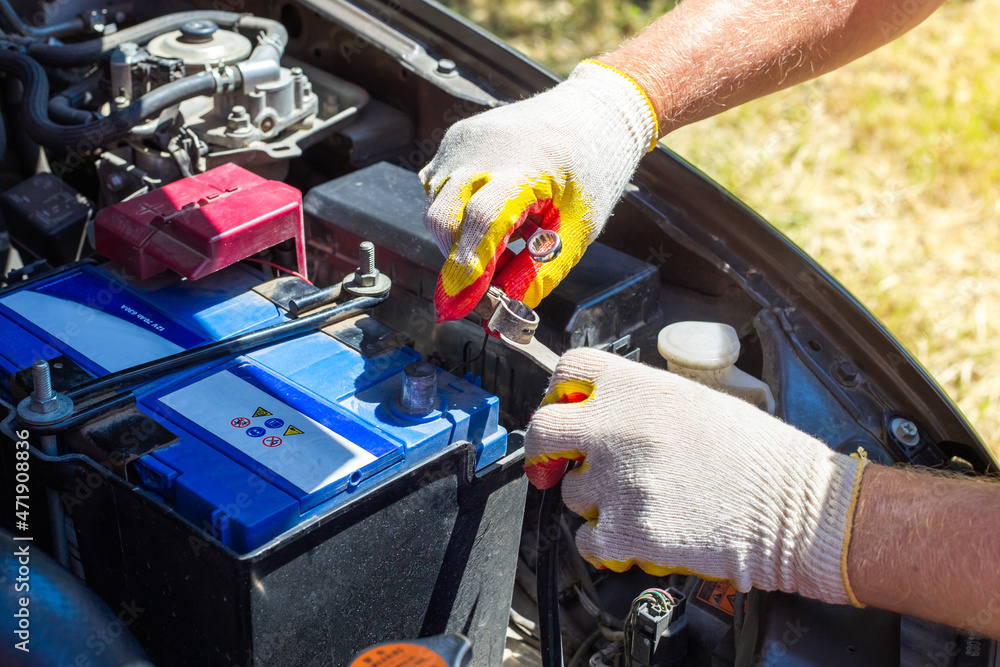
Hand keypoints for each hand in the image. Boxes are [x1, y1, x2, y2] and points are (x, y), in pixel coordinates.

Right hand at [420, 60, 657, 321]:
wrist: (594, 110)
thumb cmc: (592, 169)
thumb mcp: (577, 230)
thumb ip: (538, 273)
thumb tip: (504, 315)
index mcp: (526, 168)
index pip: (482, 222)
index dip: (466, 269)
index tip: (455, 308)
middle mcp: (485, 149)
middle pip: (442, 217)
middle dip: (455, 259)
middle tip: (487, 279)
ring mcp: (465, 141)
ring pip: (436, 204)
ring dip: (458, 236)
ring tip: (508, 235)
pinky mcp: (456, 138)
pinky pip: (438, 186)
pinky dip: (456, 210)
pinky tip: (494, 210)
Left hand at [523, 348, 867, 605]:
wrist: (798, 509)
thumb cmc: (760, 456)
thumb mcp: (697, 401)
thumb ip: (641, 402)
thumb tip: (601, 411)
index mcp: (640, 388)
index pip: (569, 371)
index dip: (559, 392)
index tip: (564, 410)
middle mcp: (620, 428)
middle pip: (543, 430)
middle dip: (545, 451)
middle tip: (554, 465)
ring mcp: (619, 481)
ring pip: (572, 493)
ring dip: (595, 502)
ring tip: (640, 502)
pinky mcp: (627, 531)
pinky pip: (586, 541)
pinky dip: (605, 545)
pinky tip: (636, 537)